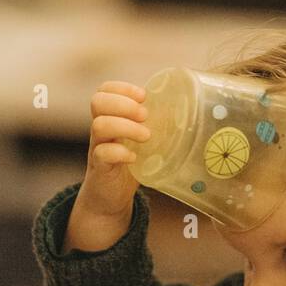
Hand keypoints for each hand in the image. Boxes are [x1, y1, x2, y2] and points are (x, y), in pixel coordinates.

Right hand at [66, 80, 149, 252]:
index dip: (122, 88)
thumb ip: (155, 125)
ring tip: (145, 137)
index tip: (143, 96)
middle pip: (98, 101)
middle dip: (124, 104)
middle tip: (145, 116)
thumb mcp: (142, 141)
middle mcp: (100, 129)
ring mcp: (97, 147)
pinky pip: (102, 153)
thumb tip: (188, 110)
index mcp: (110, 117)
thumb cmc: (130, 164)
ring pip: (99, 125)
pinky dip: (120, 153)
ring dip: (126, 127)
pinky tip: (134, 158)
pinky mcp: (99, 167)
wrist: (110, 197)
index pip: (104, 90)